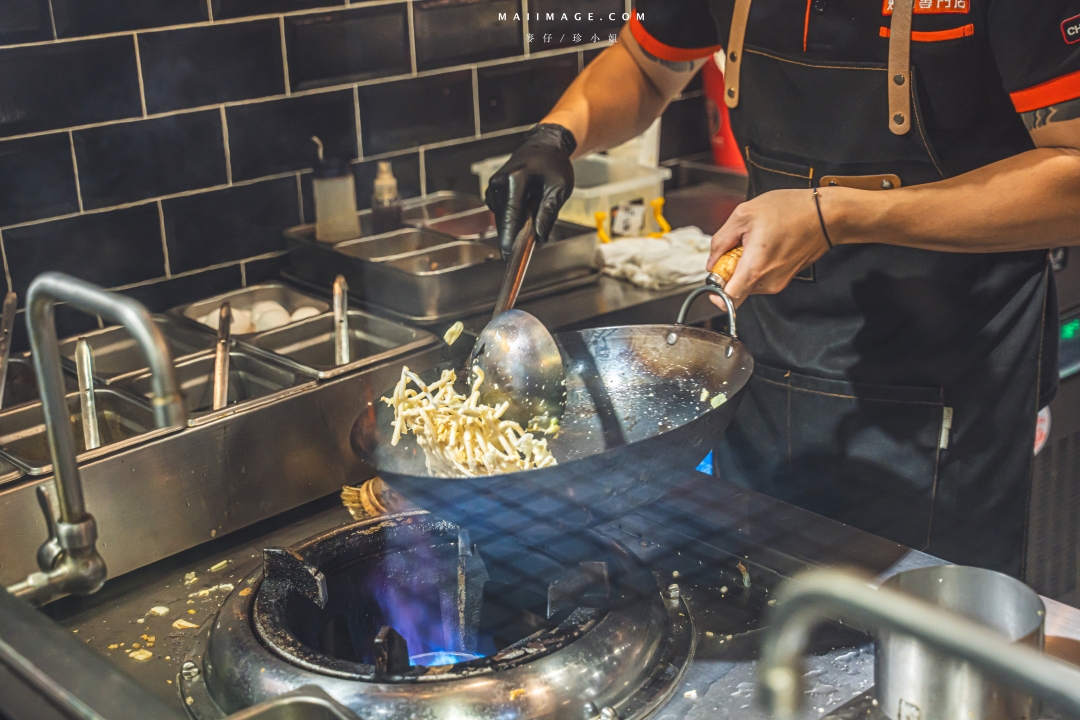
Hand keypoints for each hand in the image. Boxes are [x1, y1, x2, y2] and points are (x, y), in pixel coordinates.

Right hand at [485, 124, 576, 259]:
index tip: (510, 257)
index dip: (510, 240)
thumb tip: (540, 237)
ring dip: (518, 224)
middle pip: (505, 222)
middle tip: (536, 234)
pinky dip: (515, 217)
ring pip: (504, 220)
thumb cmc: (553, 164)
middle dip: (518, 234)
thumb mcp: (560, 188)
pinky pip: (503, 214)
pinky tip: (527, 205)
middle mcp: (498, 184)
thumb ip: (549, 212)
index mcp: (514, 180)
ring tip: (535, 206)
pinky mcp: (493, 193)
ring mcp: (493, 188)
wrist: (543, 146)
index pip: (511, 217)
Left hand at [706, 189, 831, 307]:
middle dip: (730, 273)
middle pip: (736, 290)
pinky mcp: (785, 278)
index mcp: (754, 268)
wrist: (825, 214)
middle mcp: (767, 282)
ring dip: (744, 268)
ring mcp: (778, 282)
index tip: (713, 279)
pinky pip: (762, 278)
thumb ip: (721, 241)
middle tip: (736, 248)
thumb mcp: (744, 215)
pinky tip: (766, 245)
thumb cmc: (790, 210)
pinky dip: (757, 266)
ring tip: (755, 242)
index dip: (715, 293)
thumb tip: (712, 262)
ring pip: (748, 284)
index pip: (727, 300)